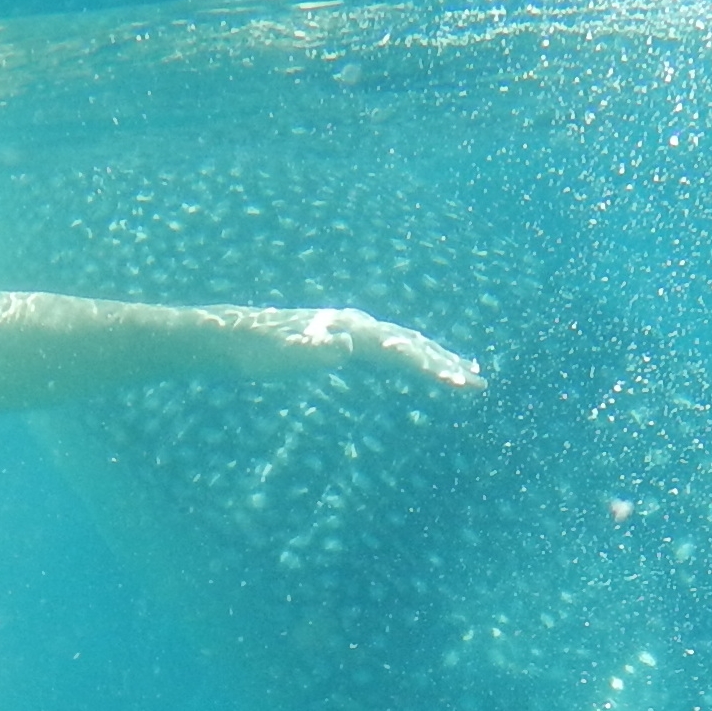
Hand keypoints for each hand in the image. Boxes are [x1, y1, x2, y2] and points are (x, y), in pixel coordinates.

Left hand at [257, 306, 483, 388]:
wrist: (231, 338)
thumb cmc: (256, 351)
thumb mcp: (281, 354)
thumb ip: (313, 349)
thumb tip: (343, 344)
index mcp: (348, 329)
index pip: (401, 350)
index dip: (432, 368)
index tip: (459, 384)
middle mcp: (356, 325)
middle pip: (412, 344)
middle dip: (446, 365)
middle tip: (480, 385)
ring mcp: (353, 330)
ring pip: (406, 343)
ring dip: (438, 358)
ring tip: (469, 373)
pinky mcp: (346, 340)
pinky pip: (390, 348)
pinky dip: (414, 357)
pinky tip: (423, 365)